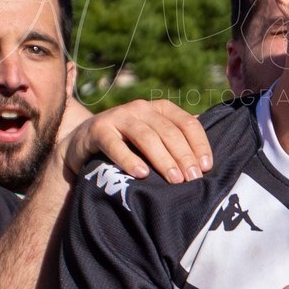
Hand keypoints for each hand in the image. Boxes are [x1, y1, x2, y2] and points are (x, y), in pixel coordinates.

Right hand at [62, 100, 211, 184]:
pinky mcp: (98, 129)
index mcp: (159, 109)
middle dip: (183, 156)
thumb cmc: (126, 145)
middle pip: (168, 131)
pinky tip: (142, 174)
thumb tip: (206, 158)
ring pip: (146, 136)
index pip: (187, 123)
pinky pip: (115, 145)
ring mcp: (118, 116)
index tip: (207, 167)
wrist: (81, 144)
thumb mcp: (152, 138)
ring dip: (163, 159)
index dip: (199, 144)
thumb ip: (176, 140)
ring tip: (175, 180)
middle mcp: (141, 108)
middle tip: (193, 179)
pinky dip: (129, 159)